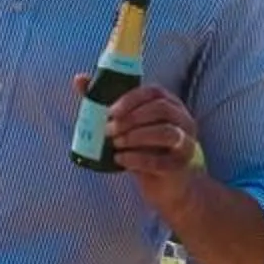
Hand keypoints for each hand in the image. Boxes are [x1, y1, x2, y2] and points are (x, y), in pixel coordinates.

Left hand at [81, 80, 201, 214]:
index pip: (154, 92)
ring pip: (166, 132)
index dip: (131, 99)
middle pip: (161, 109)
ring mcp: (185, 142)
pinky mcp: (181, 165)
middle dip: (131, 119)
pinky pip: (161, 160)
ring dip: (135, 137)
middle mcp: (182, 120)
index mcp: (169, 104)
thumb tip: (78, 79)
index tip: (110, 111)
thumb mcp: (128, 125)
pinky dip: (137, 159)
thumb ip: (105, 102)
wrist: (170, 184)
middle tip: (108, 130)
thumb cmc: (146, 148)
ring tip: (116, 144)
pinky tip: (120, 160)